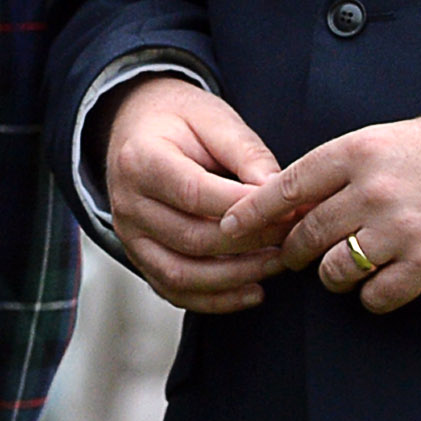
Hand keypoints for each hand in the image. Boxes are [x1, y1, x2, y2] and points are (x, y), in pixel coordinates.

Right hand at [102, 77, 290, 312]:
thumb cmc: (181, 121)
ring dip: (237, 277)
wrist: (137, 128)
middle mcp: (127, 203)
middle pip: (192, 238)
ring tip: (278, 264)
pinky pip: (174, 291)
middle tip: (294, 237)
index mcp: (140, 160)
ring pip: (182, 274)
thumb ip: (247, 153)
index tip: (288, 209)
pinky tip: (253, 291)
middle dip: (251, 243)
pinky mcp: (139, 257)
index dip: (245, 208)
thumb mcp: (214, 119)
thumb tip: (281, 193)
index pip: (195, 193)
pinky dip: (215, 300)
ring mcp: (129, 236)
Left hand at [217, 110, 420, 315]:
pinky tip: (380, 285)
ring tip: (341, 268)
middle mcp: (374, 191)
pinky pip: (377, 297)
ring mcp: (400, 231)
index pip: (287, 185)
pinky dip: (372, 297)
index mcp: (359, 151)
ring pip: (335, 271)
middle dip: (293, 250)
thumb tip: (296, 199)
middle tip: (294, 255)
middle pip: (306, 234)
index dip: (253, 211)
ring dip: (332, 275)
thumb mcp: (391, 138)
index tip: (230, 226)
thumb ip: (344, 165)